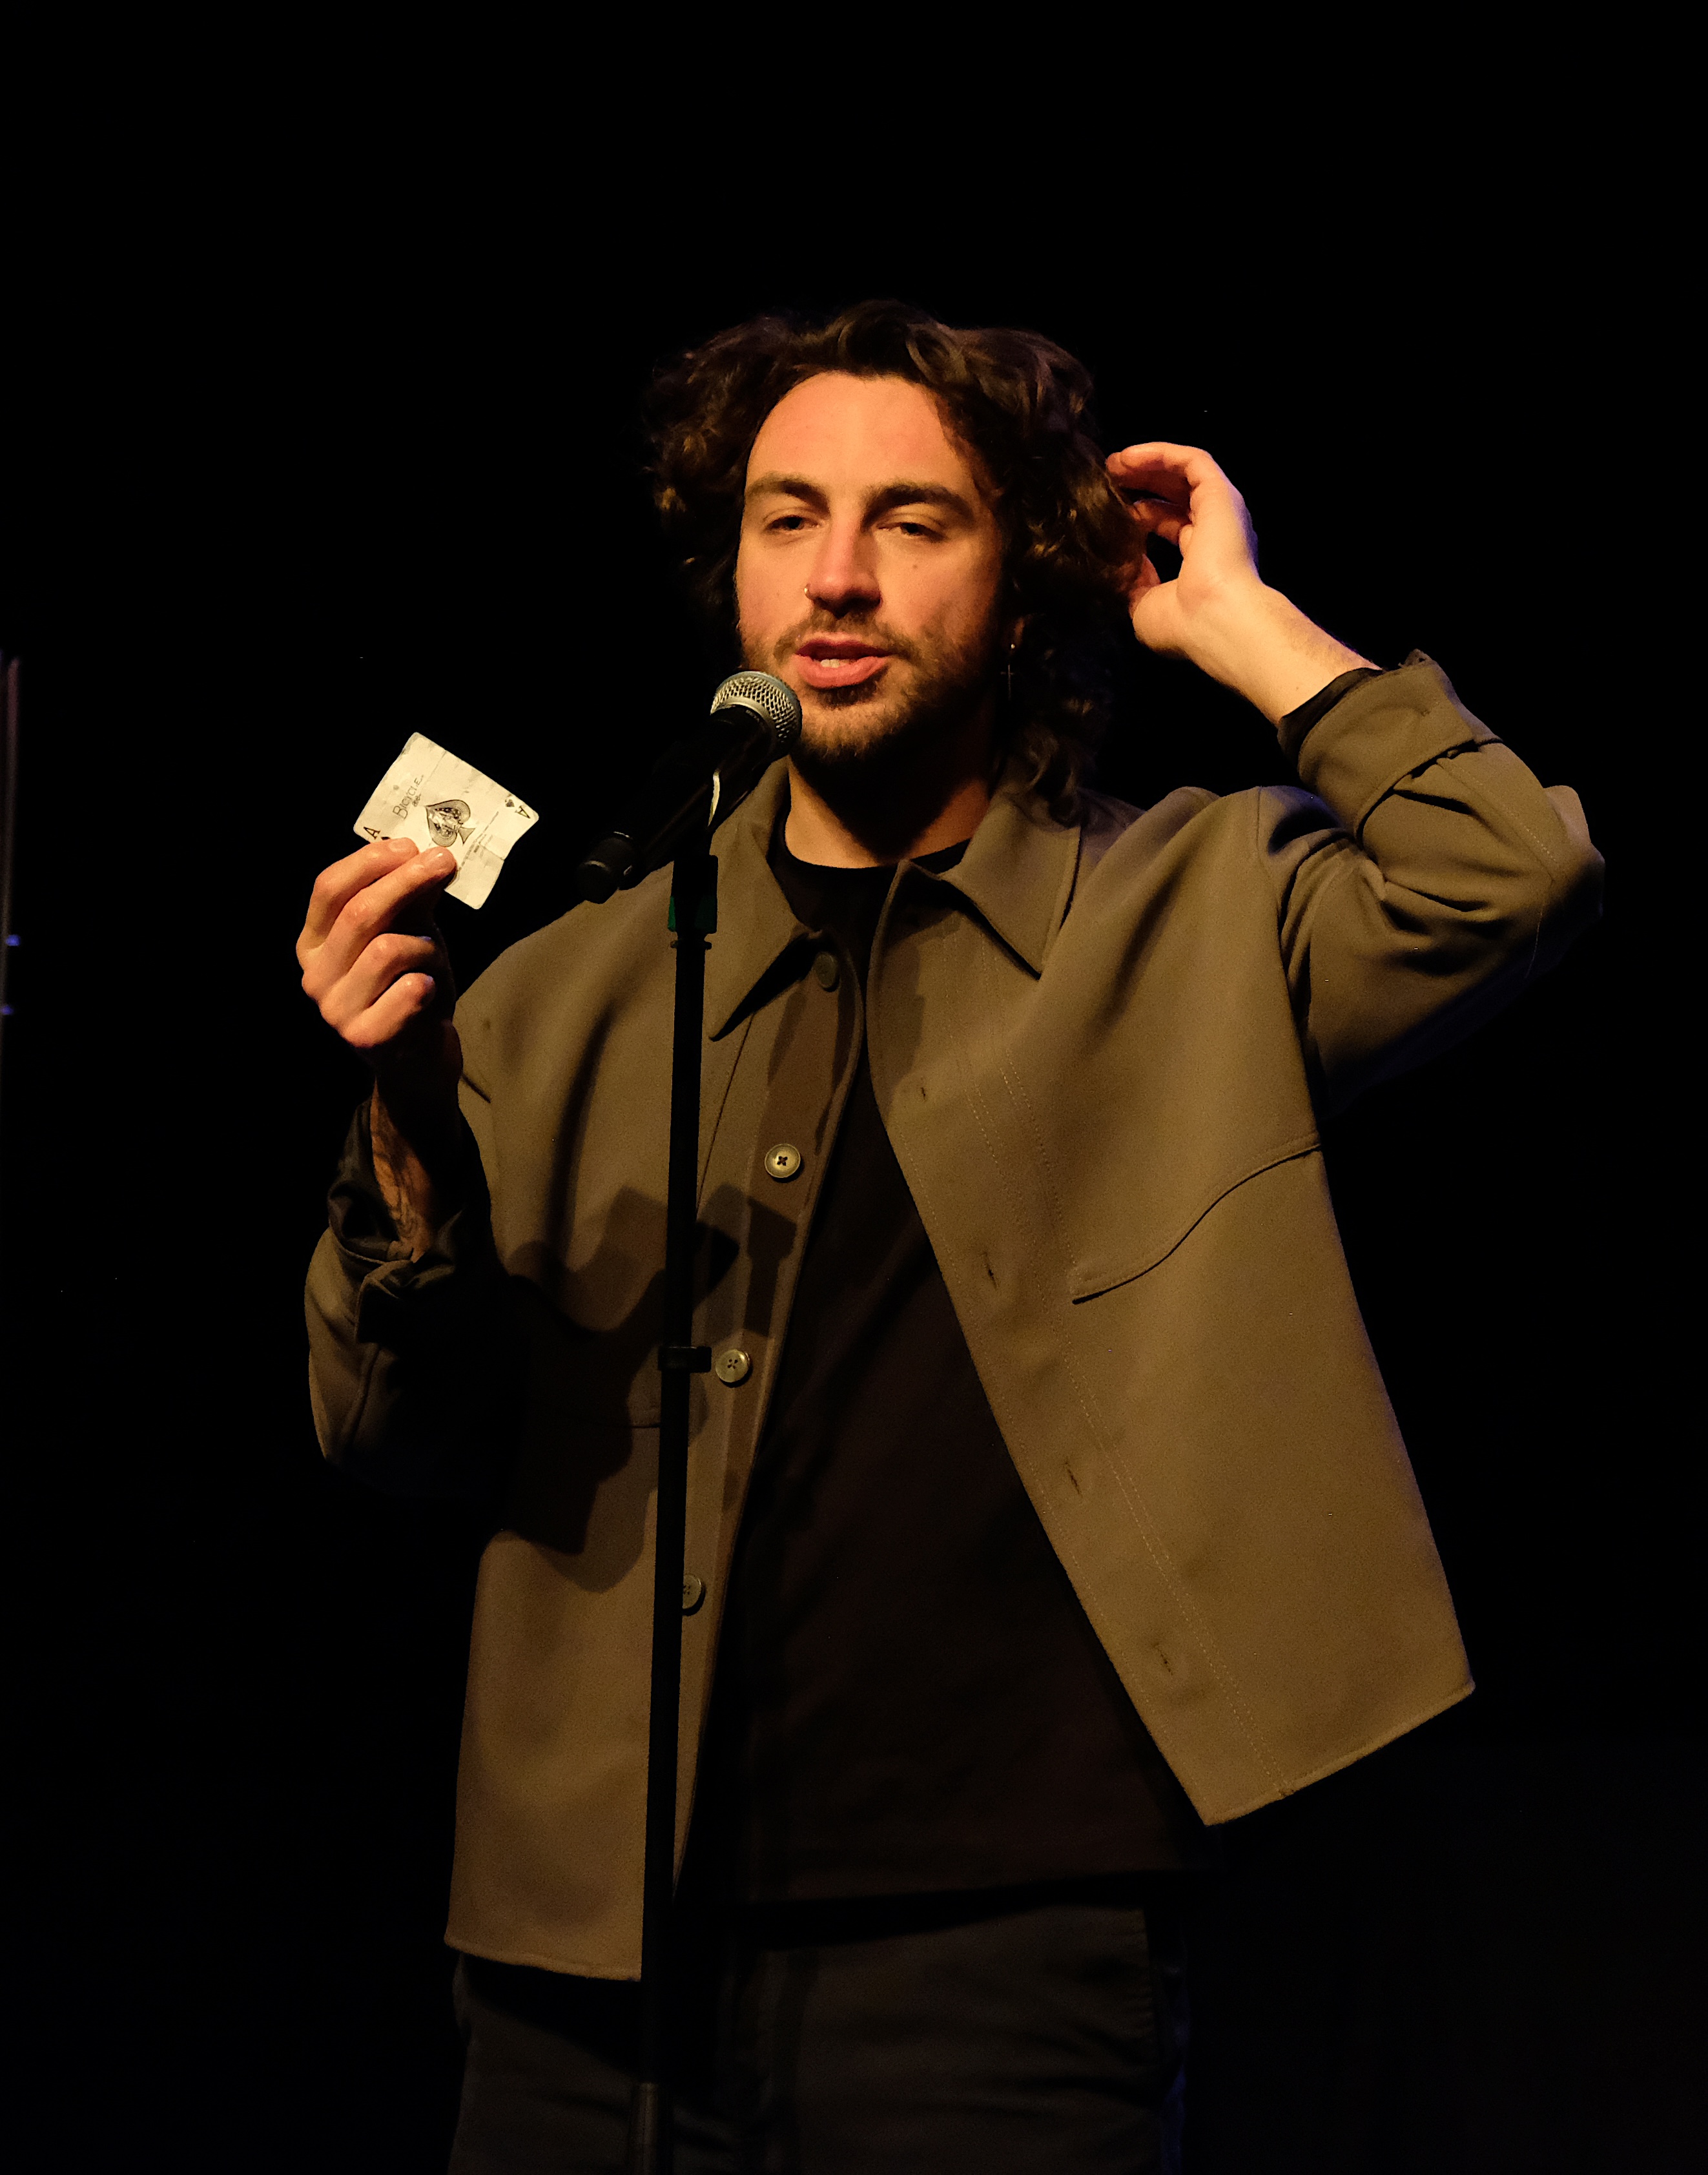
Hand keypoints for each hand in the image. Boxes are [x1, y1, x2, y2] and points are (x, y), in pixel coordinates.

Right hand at [297, 837, 463, 1250]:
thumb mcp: (412, 934)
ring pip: (386, 949)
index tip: (413, 846)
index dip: (372, 861)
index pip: (329, 888)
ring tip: (432, 960)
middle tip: (444, 863)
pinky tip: (428, 991)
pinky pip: (405, 991)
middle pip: (360, 911)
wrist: (421, 1061)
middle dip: (408, 880)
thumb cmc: (411, 990)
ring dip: (424, 946)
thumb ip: (413, 899)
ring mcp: (335, 1010)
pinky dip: (426, 983)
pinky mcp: (364, 1038)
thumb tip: (428, 855)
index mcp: (315, 943)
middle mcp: (315, 976)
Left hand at [1107, 442, 1372, 724]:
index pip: (1170, 524)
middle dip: (1141, 482)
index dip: (1139, 514)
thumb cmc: (1183, 623)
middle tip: (1108, 477)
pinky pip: (1191, 460)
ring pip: (1183, 471)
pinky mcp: (1220, 493)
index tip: (1107, 513)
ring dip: (1147, 463)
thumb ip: (1133, 581)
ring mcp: (1220, 510)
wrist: (1214, 619)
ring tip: (1114, 463)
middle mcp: (1215, 531)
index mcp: (1202, 559)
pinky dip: (1160, 453)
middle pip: (1175, 493)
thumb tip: (1119, 563)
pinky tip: (1130, 457)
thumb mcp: (1143, 605)